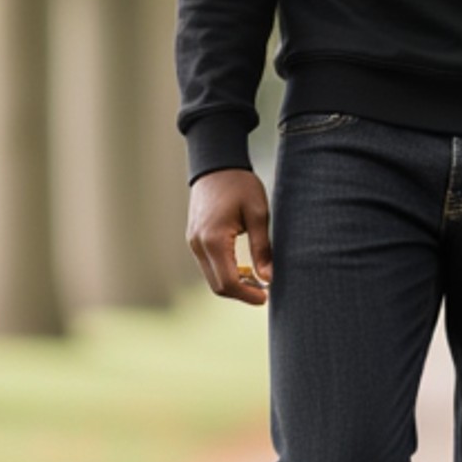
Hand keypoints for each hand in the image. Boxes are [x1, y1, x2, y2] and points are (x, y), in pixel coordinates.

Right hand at [188, 167, 272, 304]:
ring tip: (257, 278)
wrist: (216, 164)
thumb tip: (268, 278)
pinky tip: (243, 267)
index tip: (266, 297)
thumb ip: (262, 248)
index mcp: (214, 240)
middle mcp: (198, 245)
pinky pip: (208, 265)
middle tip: (264, 290)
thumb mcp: (258, 213)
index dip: (247, 295)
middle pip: (217, 286)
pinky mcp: (194, 239)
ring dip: (233, 283)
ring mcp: (193, 243)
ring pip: (211, 277)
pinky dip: (225, 272)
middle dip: (241, 293)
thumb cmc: (239, 184)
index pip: (228, 282)